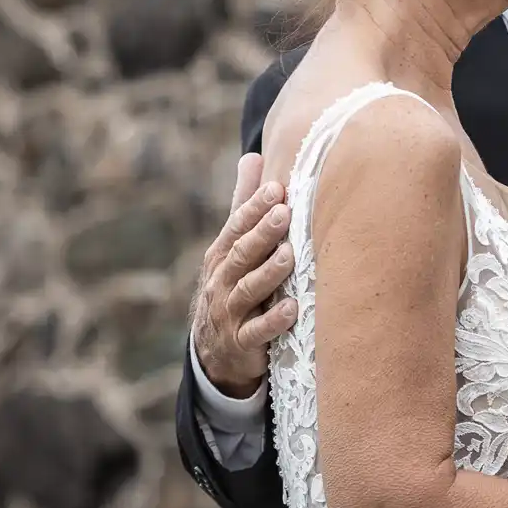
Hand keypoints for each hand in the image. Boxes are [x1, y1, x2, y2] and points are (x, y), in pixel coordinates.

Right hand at [192, 153, 297, 397]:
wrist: (215, 351)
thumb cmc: (233, 285)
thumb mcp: (234, 245)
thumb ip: (244, 205)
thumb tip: (253, 156)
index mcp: (222, 255)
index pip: (236, 226)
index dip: (254, 207)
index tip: (277, 188)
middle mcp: (222, 281)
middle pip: (241, 254)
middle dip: (262, 233)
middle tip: (285, 212)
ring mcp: (229, 313)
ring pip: (248, 290)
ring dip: (268, 273)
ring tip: (289, 256)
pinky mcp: (241, 343)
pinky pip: (257, 333)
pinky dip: (273, 322)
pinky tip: (292, 310)